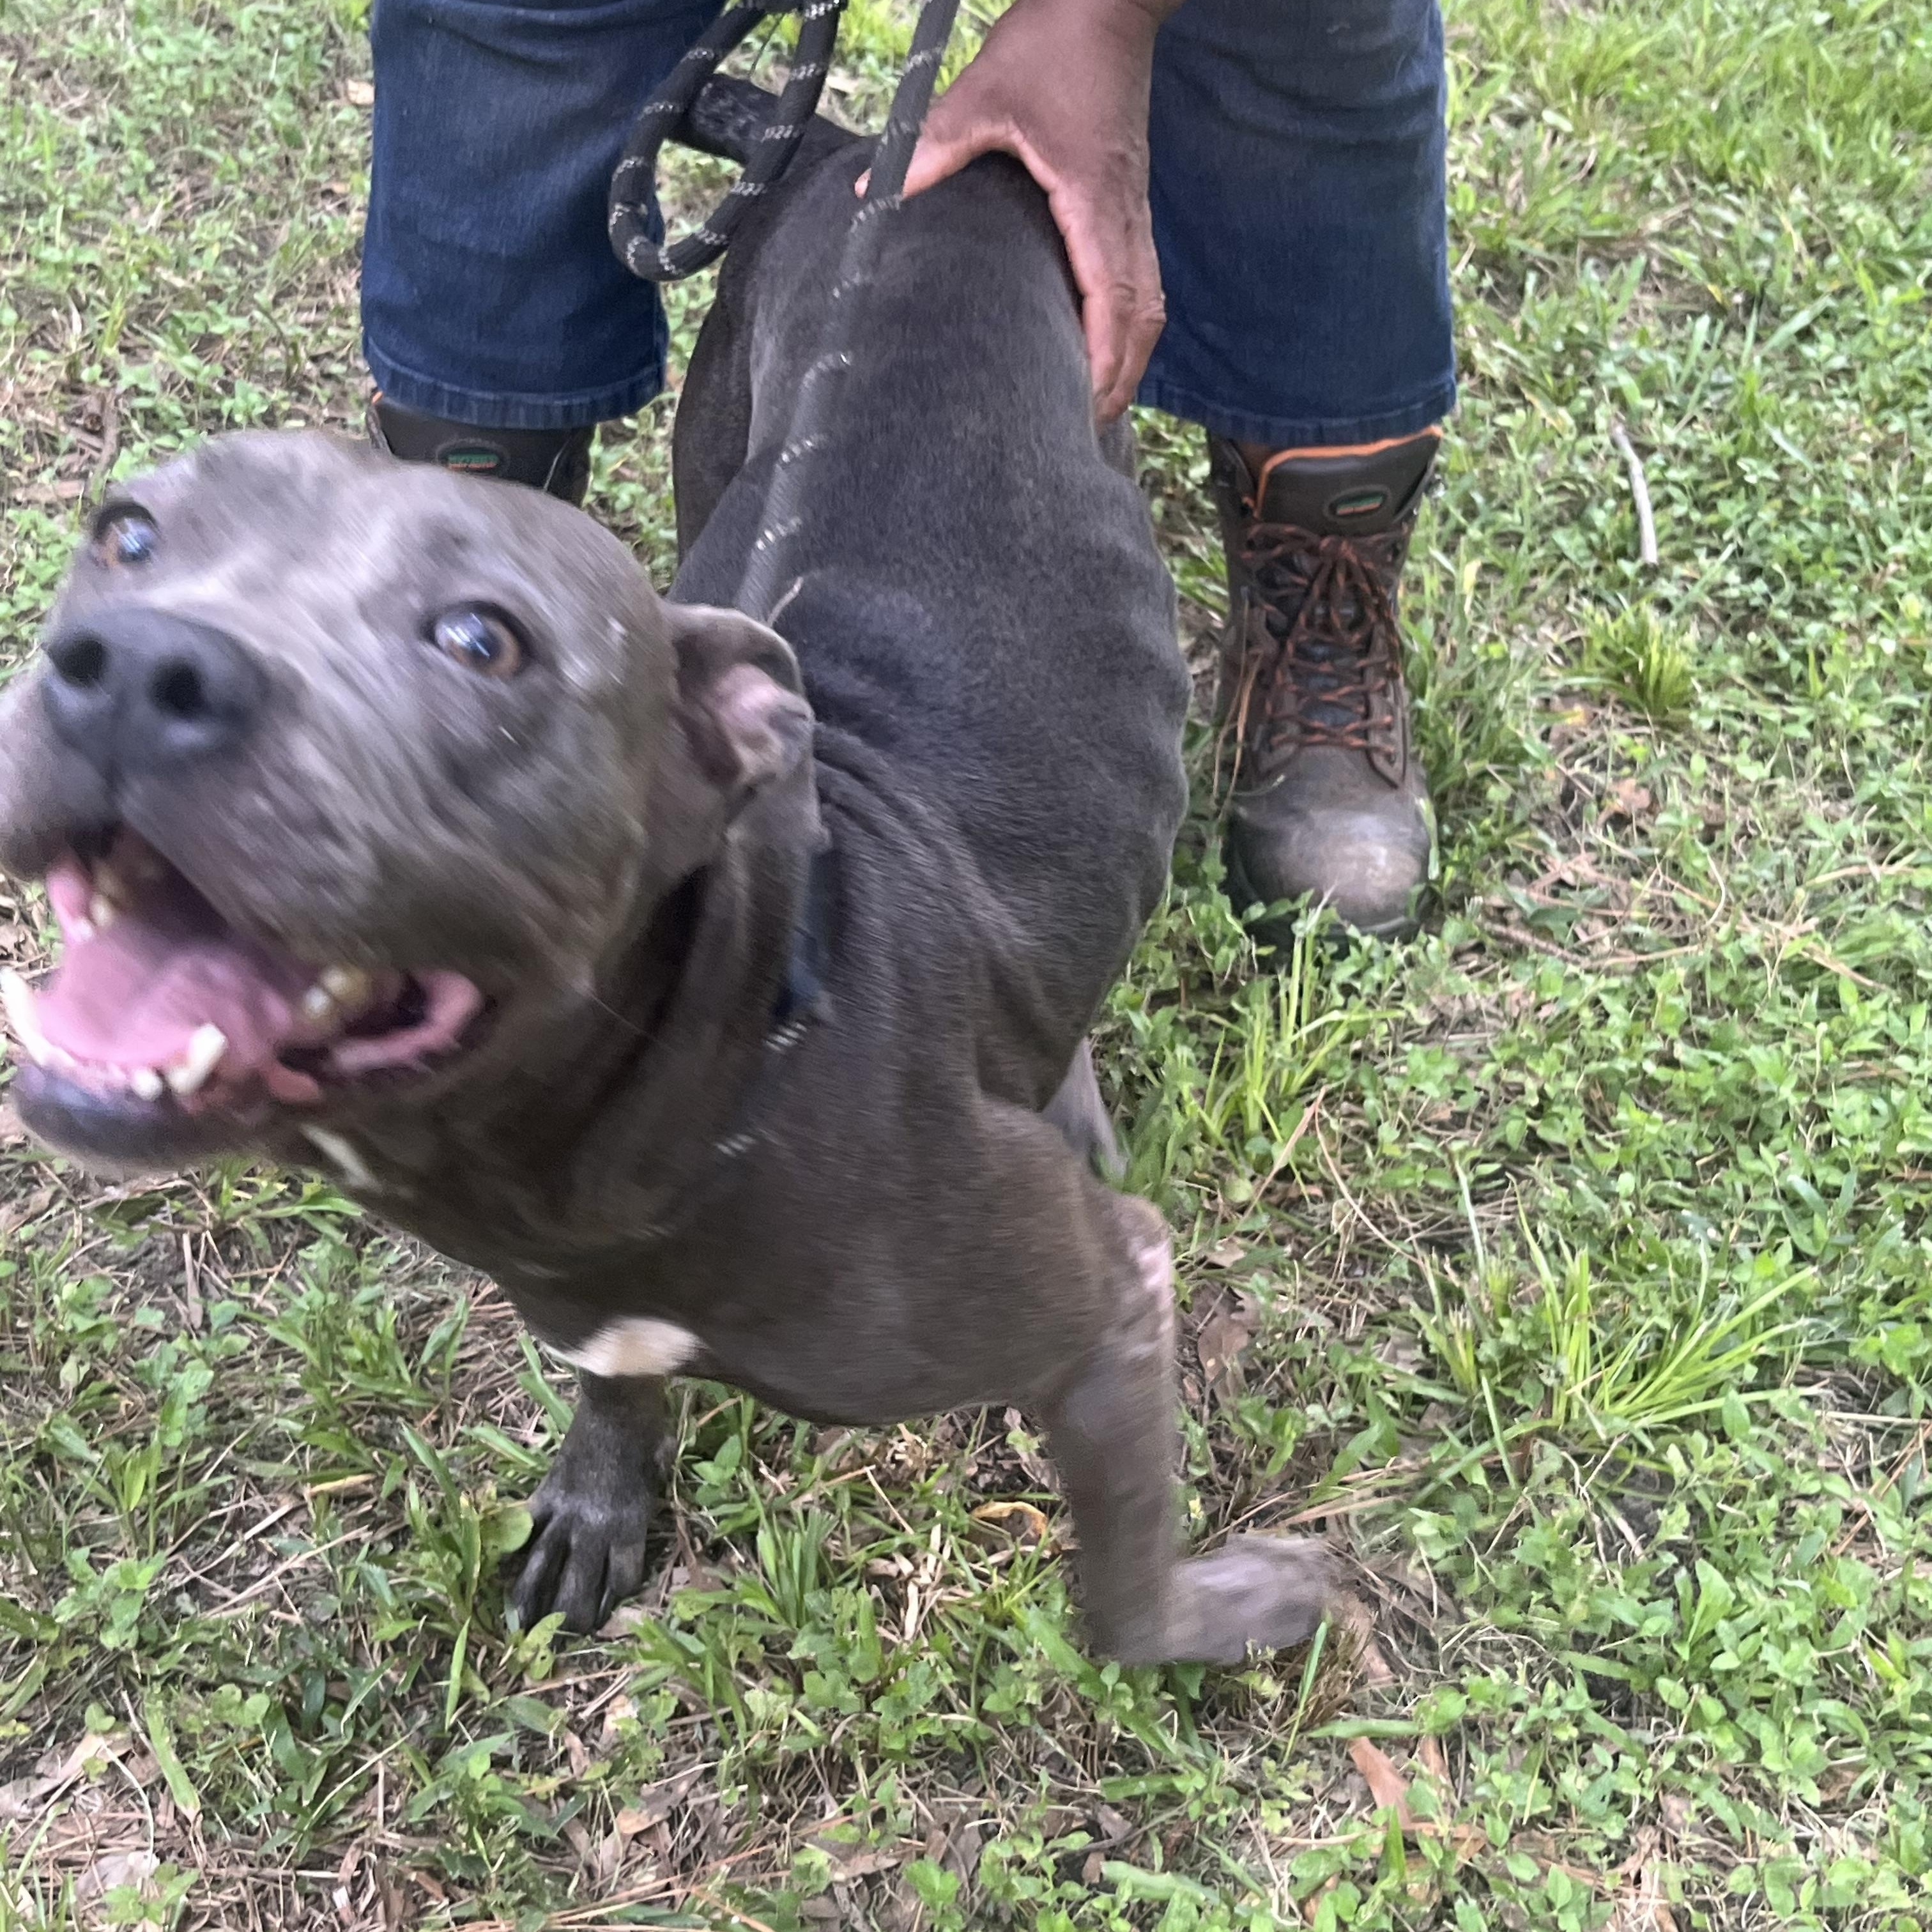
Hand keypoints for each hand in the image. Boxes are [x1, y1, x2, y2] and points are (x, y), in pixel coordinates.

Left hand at [892, 0, 1177, 420]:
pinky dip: (1127, 322)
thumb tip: (874, 194)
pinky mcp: (1127, 199)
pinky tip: (1101, 344)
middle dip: (1118, 379)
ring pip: (1149, 303)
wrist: (1107, 0)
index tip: (1083, 407)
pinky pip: (1140, 277)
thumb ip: (935, 145)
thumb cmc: (1053, 44)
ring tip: (1096, 402)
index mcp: (1094, 199)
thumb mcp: (985, 92)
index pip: (1114, 300)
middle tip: (1083, 428)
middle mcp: (1124, 214)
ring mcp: (1132, 208)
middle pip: (1142, 319)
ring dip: (1127, 356)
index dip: (1103, 360)